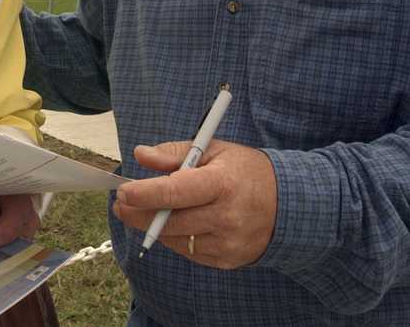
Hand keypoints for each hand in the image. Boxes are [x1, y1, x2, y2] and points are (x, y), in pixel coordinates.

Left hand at [113, 140, 276, 268]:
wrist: (288, 204)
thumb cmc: (245, 171)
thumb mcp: (214, 150)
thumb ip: (175, 153)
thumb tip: (141, 155)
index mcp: (223, 183)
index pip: (176, 192)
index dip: (145, 193)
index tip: (123, 191)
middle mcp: (226, 216)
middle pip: (170, 221)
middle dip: (139, 213)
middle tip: (121, 202)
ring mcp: (227, 242)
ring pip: (175, 239)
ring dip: (154, 226)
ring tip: (144, 210)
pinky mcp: (227, 260)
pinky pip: (188, 251)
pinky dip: (175, 237)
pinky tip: (173, 223)